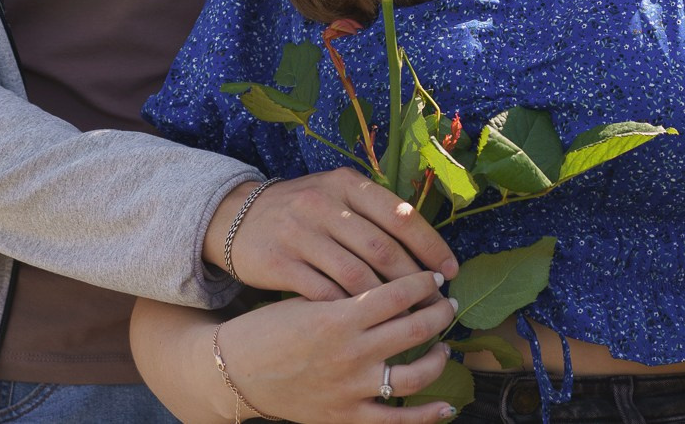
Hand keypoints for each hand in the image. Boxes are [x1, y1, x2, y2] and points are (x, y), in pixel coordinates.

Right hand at [206, 171, 458, 301]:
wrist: (236, 218)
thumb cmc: (302, 212)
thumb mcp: (335, 195)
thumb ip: (375, 212)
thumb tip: (427, 245)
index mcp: (345, 183)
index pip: (399, 214)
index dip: (430, 245)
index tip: (451, 271)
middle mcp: (323, 204)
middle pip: (382, 248)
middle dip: (415, 282)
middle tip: (438, 306)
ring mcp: (298, 233)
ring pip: (356, 275)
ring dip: (388, 304)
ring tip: (410, 323)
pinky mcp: (279, 263)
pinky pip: (324, 293)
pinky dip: (349, 312)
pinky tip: (368, 327)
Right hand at [214, 269, 461, 423]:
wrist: (236, 372)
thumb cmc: (268, 328)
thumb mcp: (305, 298)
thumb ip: (345, 290)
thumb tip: (387, 278)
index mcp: (339, 315)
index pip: (398, 293)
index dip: (423, 282)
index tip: (434, 275)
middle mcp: (351, 351)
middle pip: (414, 328)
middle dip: (439, 313)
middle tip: (448, 304)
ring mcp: (352, 387)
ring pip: (415, 374)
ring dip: (438, 356)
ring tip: (444, 344)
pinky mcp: (347, 415)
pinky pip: (397, 419)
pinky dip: (426, 415)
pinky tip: (446, 407)